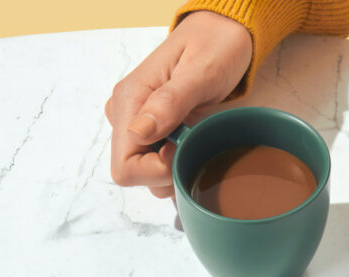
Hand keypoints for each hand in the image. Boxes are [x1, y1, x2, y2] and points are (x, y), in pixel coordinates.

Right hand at [105, 11, 252, 196]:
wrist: (222, 32)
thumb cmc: (216, 45)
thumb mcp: (202, 71)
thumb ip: (171, 101)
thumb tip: (140, 131)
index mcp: (130, 100)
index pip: (125, 167)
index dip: (156, 171)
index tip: (184, 150)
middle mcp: (126, 113)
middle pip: (133, 172)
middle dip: (166, 171)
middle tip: (195, 143)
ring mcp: (138, 121)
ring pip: (146, 171)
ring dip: (174, 167)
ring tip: (196, 137)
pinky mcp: (152, 127)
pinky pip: (156, 160)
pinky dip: (177, 159)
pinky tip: (193, 139)